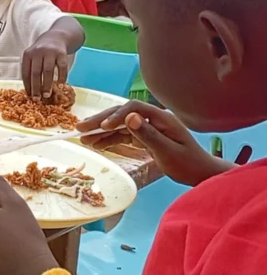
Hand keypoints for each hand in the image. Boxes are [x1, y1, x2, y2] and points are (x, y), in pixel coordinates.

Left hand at [21, 33, 68, 100]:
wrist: (56, 36)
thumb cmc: (42, 52)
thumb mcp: (32, 56)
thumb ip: (31, 69)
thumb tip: (31, 90)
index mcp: (27, 54)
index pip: (25, 72)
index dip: (27, 85)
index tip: (29, 96)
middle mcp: (38, 52)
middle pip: (36, 72)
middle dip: (36, 87)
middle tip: (37, 99)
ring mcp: (50, 52)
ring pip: (48, 71)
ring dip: (47, 85)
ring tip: (47, 95)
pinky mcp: (62, 53)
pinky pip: (62, 67)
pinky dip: (61, 77)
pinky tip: (60, 85)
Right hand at [77, 101, 233, 186]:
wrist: (202, 175)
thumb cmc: (188, 165)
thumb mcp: (168, 151)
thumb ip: (148, 134)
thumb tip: (130, 116)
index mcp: (161, 118)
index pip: (133, 108)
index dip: (116, 115)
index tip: (102, 126)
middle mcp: (153, 119)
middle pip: (122, 114)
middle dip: (100, 120)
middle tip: (80, 128)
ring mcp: (148, 127)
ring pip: (119, 125)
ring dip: (101, 131)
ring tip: (82, 137)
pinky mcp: (145, 137)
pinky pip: (123, 135)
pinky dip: (109, 139)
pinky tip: (96, 144)